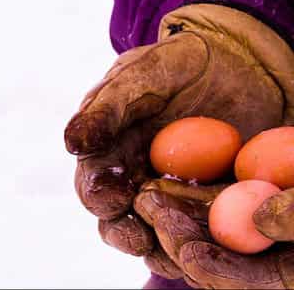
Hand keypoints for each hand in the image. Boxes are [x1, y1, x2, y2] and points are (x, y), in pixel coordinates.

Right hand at [63, 4, 293, 278]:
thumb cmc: (178, 62)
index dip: (99, 197)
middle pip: (121, 223)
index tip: (111, 199)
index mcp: (109, 152)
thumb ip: (107, 107)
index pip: (94, 186)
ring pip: (162, 236)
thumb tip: (71, 143)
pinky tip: (215, 240)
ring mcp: (176, 197)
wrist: (237, 62)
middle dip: (129, 234)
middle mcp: (135, 181)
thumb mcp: (141, 73)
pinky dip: (208, 242)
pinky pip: (207, 234)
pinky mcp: (215, 205)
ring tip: (180, 245)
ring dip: (168, 245)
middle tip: (143, 237)